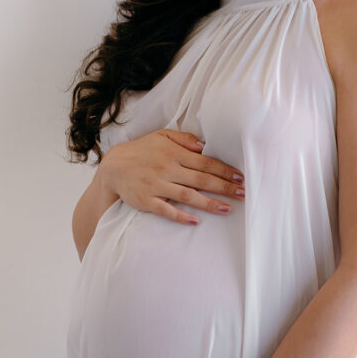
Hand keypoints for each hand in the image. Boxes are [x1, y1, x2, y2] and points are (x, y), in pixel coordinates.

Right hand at [97, 129, 244, 224]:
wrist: (113, 167)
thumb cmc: (141, 150)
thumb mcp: (161, 136)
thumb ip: (184, 139)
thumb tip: (205, 145)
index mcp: (174, 153)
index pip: (205, 162)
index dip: (224, 171)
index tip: (241, 177)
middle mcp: (168, 168)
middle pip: (202, 179)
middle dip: (224, 187)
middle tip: (244, 194)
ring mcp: (157, 185)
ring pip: (188, 195)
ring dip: (209, 203)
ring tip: (227, 208)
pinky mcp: (146, 200)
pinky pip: (166, 209)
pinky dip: (180, 216)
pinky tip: (195, 221)